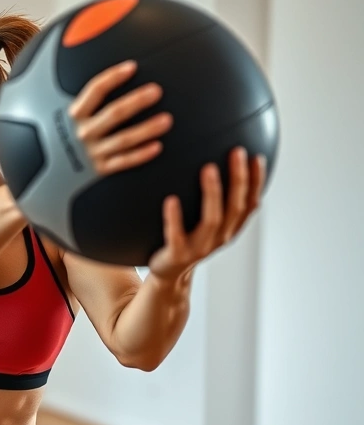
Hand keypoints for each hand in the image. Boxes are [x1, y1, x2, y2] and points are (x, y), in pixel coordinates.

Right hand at [69, 60, 172, 174]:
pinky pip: (123, 162)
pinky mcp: (101, 169)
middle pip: (113, 114)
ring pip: (122, 140)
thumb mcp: (65, 111)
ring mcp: (93, 151)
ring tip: (166, 120)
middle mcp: (83, 132)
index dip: (113, 77)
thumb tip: (118, 70)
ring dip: (146, 129)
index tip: (132, 67)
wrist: (53, 168)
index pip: (94, 91)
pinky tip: (157, 146)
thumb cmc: (66, 132)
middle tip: (156, 91)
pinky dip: (141, 155)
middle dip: (136, 102)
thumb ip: (87, 95)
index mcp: (75, 114)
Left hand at [147, 146, 266, 280]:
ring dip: (212, 193)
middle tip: (236, 151)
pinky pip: (176, 234)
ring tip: (208, 168)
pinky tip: (170, 199)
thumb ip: (211, 195)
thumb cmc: (185, 238)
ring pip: (212, 219)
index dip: (257, 181)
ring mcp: (199, 247)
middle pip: (235, 207)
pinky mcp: (177, 254)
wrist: (167, 272)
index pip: (250, 203)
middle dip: (239, 179)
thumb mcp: (201, 217)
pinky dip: (174, 218)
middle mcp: (220, 237)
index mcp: (229, 228)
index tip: (257, 156)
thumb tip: (210, 156)